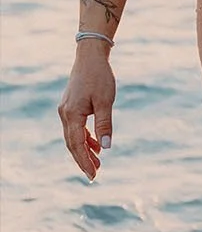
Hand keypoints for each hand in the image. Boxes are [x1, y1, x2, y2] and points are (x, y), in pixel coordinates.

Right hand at [59, 42, 115, 179]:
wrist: (90, 56)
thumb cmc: (100, 77)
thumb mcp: (106, 101)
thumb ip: (104, 124)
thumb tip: (106, 148)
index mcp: (72, 115)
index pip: (77, 145)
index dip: (85, 161)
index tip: (93, 175)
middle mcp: (65, 114)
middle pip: (73, 144)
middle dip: (83, 160)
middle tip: (94, 175)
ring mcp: (66, 110)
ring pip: (73, 136)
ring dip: (85, 150)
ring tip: (98, 162)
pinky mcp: (70, 106)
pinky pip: (76, 128)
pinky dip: (85, 137)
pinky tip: (96, 144)